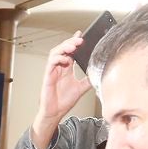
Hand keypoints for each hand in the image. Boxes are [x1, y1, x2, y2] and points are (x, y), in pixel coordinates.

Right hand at [32, 32, 92, 148]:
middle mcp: (59, 67)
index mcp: (66, 69)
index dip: (75, 42)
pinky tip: (66, 59)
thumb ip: (88, 80)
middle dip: (71, 42)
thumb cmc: (64, 101)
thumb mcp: (81, 88)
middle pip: (63, 49)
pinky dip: (58, 58)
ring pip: (55, 52)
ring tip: (73, 45)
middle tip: (80, 39)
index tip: (82, 35)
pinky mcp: (47, 76)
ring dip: (64, 47)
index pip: (71, 52)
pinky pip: (51, 63)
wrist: (55, 113)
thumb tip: (100, 74)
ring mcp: (53, 71)